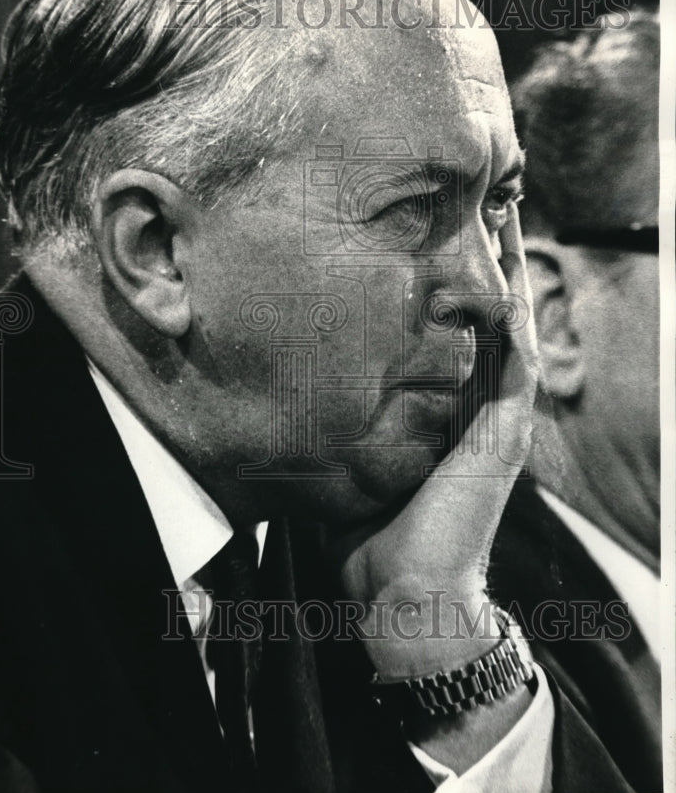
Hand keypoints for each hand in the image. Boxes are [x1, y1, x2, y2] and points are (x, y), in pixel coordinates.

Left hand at [336, 203, 539, 679]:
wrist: (404, 595)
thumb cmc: (369, 531)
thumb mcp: (348, 456)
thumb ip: (331, 415)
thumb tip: (276, 380)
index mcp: (447, 408)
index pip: (454, 327)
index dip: (449, 276)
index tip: (432, 225)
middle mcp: (478, 406)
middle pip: (488, 314)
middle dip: (482, 257)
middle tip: (476, 197)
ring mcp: (496, 421)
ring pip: (509, 328)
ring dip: (506, 274)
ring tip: (500, 214)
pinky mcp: (502, 438)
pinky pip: (516, 367)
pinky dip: (516, 322)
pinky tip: (509, 276)